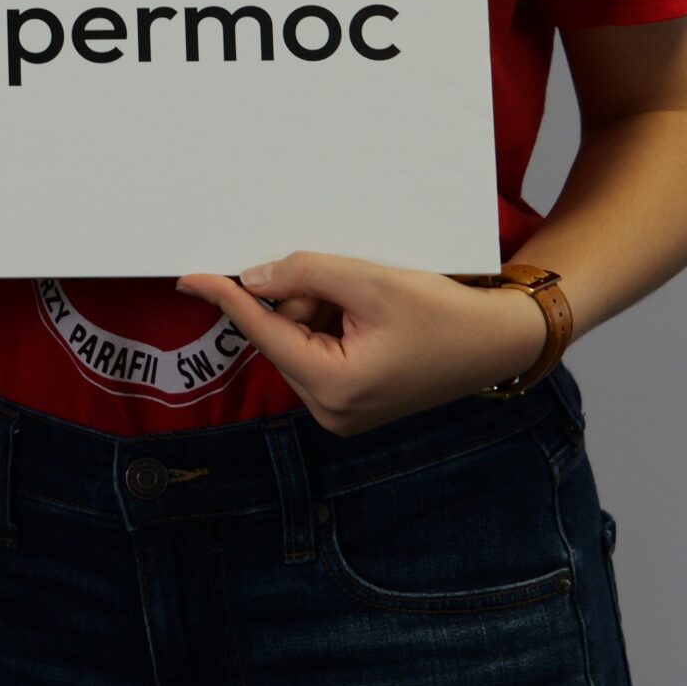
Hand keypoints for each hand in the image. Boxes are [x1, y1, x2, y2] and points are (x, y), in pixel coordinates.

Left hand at [176, 251, 551, 436]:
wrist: (498, 340)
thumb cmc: (444, 312)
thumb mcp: (369, 281)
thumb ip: (302, 273)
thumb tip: (249, 278)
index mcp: (334, 387)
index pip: (263, 331)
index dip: (225, 299)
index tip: (187, 277)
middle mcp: (331, 410)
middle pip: (280, 333)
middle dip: (298, 298)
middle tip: (347, 284)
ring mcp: (341, 412)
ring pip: (296, 338)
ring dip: (316, 308)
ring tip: (366, 302)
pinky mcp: (351, 402)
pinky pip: (316, 350)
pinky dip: (328, 323)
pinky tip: (366, 315)